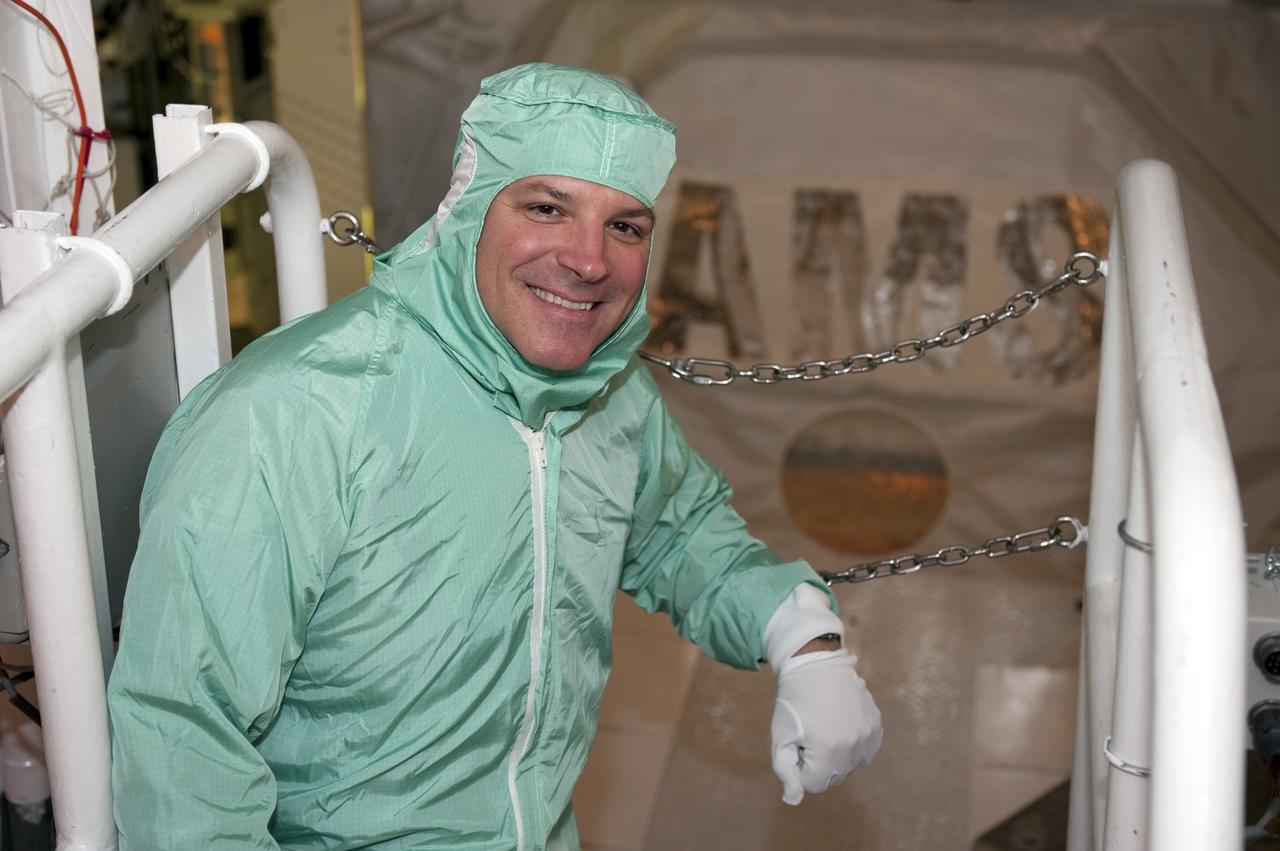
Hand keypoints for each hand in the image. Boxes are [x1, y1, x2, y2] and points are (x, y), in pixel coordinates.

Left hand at [770, 649, 881, 805]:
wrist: (817, 664)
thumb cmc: (794, 701)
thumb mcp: (781, 735)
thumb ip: (785, 771)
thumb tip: (793, 800)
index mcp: (827, 749)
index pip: (813, 784)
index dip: (801, 766)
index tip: (798, 743)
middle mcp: (852, 745)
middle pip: (833, 777)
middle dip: (819, 762)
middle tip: (811, 732)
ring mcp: (868, 735)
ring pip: (849, 765)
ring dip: (836, 754)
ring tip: (825, 726)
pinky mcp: (876, 726)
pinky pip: (864, 752)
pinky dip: (852, 745)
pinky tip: (840, 724)